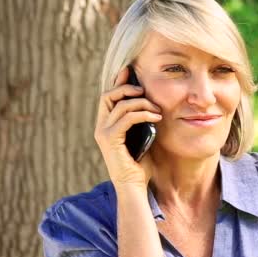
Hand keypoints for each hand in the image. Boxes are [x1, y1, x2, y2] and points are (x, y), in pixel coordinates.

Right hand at [94, 67, 161, 188]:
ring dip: (141, 103)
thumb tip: (153, 104)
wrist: (134, 186)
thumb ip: (142, 121)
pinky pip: (126, 118)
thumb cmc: (140, 164)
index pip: (108, 97)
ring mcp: (103, 133)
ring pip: (119, 105)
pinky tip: (155, 117)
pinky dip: (143, 114)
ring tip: (156, 109)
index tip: (130, 70)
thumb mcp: (143, 136)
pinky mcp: (110, 140)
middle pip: (108, 96)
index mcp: (107, 124)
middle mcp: (101, 126)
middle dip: (126, 88)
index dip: (118, 81)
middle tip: (145, 90)